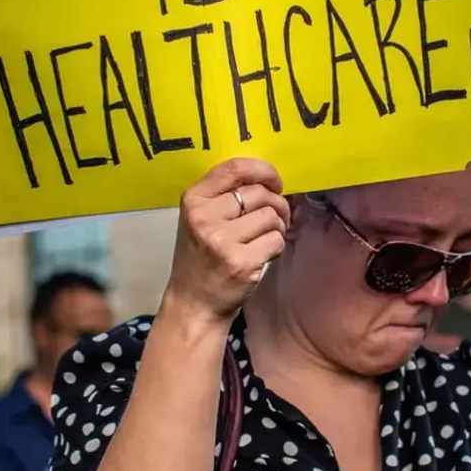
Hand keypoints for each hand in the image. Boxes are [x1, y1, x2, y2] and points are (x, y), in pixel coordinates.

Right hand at [164, 159, 289, 323]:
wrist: (193, 302)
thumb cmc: (201, 257)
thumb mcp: (200, 219)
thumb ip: (225, 195)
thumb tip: (269, 180)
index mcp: (193, 200)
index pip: (235, 168)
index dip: (263, 171)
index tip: (275, 182)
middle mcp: (204, 217)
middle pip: (260, 194)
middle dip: (276, 204)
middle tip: (274, 219)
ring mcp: (221, 241)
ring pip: (271, 216)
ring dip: (277, 227)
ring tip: (265, 239)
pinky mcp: (240, 263)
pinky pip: (276, 241)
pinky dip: (276, 247)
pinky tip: (263, 255)